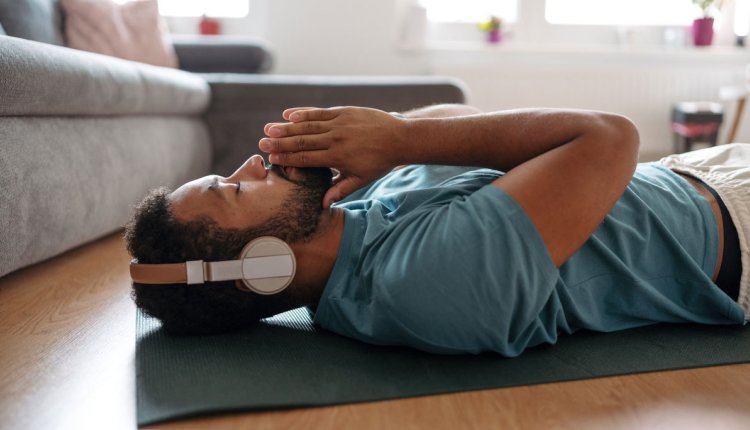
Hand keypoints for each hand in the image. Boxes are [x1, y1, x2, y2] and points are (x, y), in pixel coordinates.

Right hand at [259, 106, 403, 207]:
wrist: (399, 138)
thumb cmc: (379, 162)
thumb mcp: (361, 180)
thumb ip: (340, 190)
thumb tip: (322, 205)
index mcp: (338, 157)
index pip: (306, 158)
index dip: (287, 158)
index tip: (271, 158)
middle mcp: (336, 139)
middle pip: (302, 140)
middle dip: (280, 142)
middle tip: (261, 142)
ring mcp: (340, 123)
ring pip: (308, 125)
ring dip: (286, 127)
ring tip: (269, 128)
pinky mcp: (344, 111)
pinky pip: (320, 112)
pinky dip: (303, 113)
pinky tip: (288, 114)